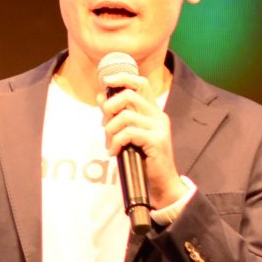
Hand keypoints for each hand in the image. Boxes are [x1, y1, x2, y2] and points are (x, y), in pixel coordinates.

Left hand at [100, 70, 182, 208]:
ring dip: (110, 130)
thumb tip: (100, 96)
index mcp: (153, 111)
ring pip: (125, 116)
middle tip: (104, 124)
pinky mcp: (157, 141)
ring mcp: (159, 128)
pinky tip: (114, 152)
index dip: (123, 77)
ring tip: (109, 143)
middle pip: (130, 95)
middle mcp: (158, 116)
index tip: (106, 81)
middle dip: (110, 107)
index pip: (141, 83)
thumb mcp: (128, 134)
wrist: (161, 183)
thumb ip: (117, 115)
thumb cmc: (143, 158)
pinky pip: (128, 133)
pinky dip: (116, 142)